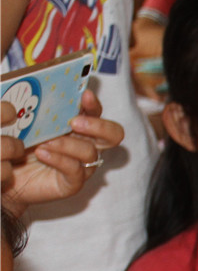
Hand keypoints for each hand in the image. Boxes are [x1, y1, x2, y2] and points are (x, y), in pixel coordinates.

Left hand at [1, 93, 121, 206]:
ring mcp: (83, 165)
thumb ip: (41, 108)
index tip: (84, 95)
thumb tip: (43, 88)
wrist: (5, 169)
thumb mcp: (28, 121)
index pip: (96, 112)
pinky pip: (75, 170)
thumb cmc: (17, 142)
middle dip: (99, 126)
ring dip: (67, 144)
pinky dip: (59, 159)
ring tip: (43, 141)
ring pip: (90, 153)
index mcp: (78, 126)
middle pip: (114, 135)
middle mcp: (86, 145)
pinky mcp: (73, 183)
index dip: (94, 104)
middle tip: (74, 123)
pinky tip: (42, 153)